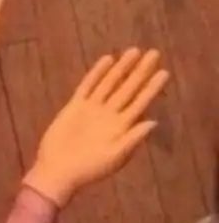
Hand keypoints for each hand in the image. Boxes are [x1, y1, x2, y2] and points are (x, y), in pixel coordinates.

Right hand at [24, 48, 169, 205]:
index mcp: (122, 127)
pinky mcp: (75, 106)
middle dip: (140, 71)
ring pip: (110, 83)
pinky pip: (88, 86)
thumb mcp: (115, 157)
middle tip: (154, 53)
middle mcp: (109, 115)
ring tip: (134, 51)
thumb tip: (153, 122)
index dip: (152, 87)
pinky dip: (97, 73)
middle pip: (128, 88)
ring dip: (121, 68)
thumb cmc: (88, 169)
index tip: (164, 72)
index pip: (140, 102)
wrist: (58, 171)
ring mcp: (93, 109)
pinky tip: (107, 60)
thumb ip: (133, 139)